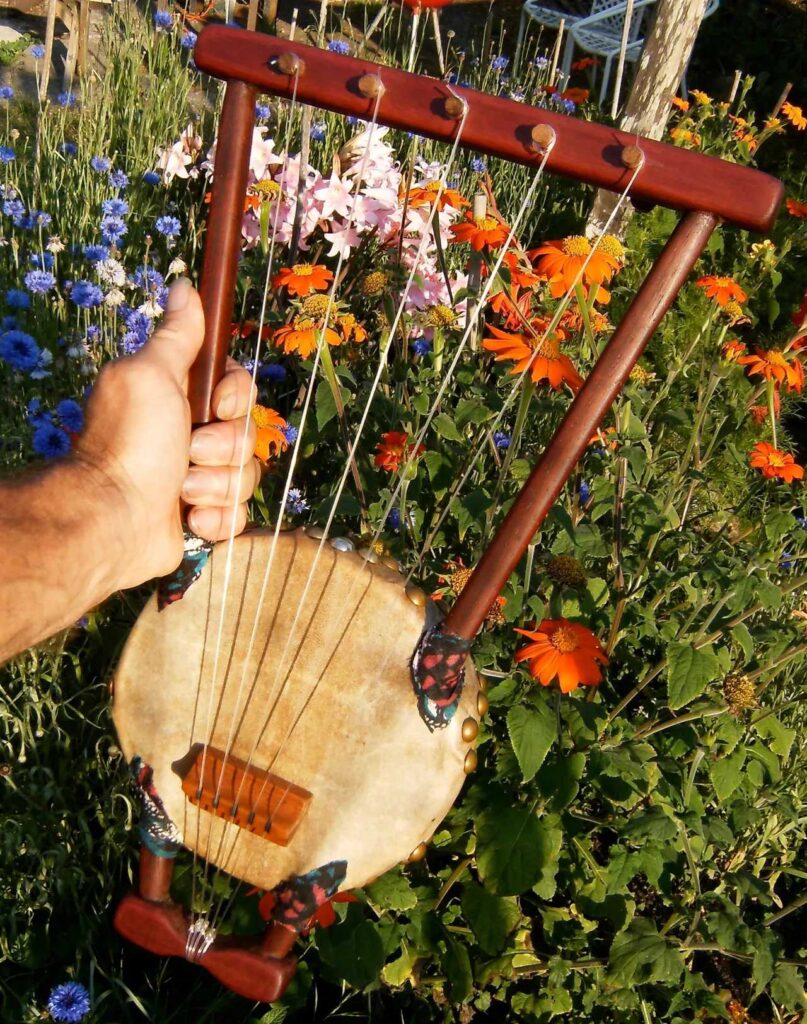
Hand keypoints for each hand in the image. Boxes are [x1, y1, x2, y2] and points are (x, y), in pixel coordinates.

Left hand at [75, 279, 258, 589]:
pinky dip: (216, 517)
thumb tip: (185, 286)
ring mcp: (199, 477)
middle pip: (247, 431)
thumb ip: (176, 335)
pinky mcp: (205, 515)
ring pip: (246, 475)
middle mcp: (192, 434)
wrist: (113, 521)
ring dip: (216, 485)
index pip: (237, 386)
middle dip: (223, 447)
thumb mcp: (151, 375)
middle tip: (188, 454)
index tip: (218, 405)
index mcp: (181, 398)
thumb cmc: (131, 445)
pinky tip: (189, 518)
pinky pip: (238, 513)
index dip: (237, 396)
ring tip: (182, 492)